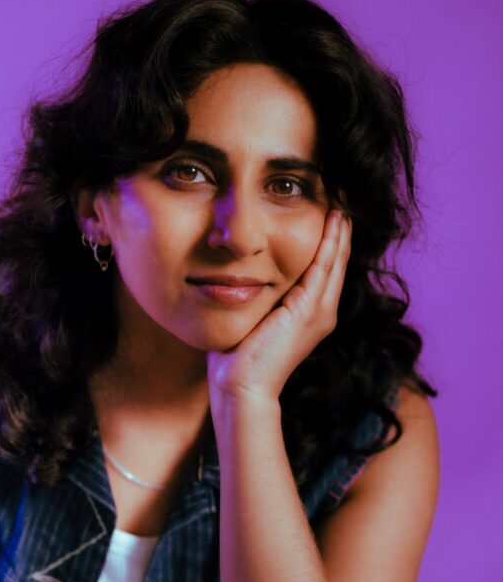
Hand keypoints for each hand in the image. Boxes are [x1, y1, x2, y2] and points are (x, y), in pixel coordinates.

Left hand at [206, 208, 350, 405]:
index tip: (328, 209)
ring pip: (335, 259)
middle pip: (337, 260)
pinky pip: (324, 267)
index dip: (330, 239)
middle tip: (342, 195)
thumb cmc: (239, 357)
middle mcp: (323, 311)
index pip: (326, 268)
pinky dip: (330, 241)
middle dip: (340, 228)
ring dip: (339, 228)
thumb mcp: (255, 317)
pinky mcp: (309, 310)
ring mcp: (319, 312)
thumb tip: (243, 274)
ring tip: (342, 200)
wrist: (242, 386)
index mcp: (311, 313)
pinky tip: (334, 219)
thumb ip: (260, 296)